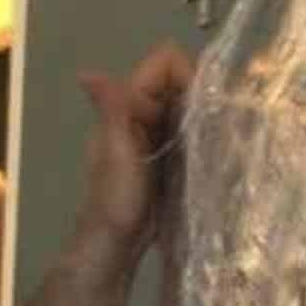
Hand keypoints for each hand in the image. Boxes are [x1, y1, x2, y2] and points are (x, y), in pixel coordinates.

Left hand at [74, 40, 195, 264]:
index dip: (185, 73)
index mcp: (126, 106)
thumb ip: (113, 109)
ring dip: (204, 112)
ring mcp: (157, 134)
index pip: (164, 63)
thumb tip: (87, 72)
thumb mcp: (116, 152)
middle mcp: (142, 114)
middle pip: (179, 82)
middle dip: (199, 92)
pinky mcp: (170, 155)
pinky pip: (191, 129)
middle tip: (213, 124)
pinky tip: (216, 147)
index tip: (199, 102)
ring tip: (218, 135)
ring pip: (188, 105)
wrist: (116, 242)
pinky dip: (203, 131)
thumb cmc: (115, 198)